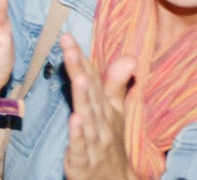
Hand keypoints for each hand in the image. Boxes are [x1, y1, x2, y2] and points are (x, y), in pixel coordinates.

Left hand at [62, 34, 137, 179]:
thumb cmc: (111, 142)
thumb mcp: (114, 112)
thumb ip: (115, 83)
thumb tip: (129, 57)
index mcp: (105, 108)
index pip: (93, 79)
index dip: (81, 58)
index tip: (67, 36)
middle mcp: (101, 121)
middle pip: (90, 93)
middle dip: (79, 69)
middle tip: (68, 46)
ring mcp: (94, 141)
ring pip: (89, 117)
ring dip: (83, 97)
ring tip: (77, 76)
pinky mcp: (83, 160)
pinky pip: (81, 146)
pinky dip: (79, 133)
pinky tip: (75, 118)